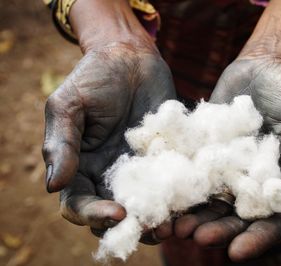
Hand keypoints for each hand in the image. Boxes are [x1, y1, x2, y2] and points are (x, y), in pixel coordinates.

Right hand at [42, 43, 175, 234]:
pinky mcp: (166, 159)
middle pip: (116, 213)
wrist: (131, 57)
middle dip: (131, 226)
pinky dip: (180, 197)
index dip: (94, 215)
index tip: (116, 213)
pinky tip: (192, 202)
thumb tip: (52, 185)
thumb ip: (60, 144)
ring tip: (174, 224)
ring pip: (146, 205)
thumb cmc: (94, 77)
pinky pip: (172, 183)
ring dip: (158, 219)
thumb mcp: (68, 105)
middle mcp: (109, 174)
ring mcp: (140, 169)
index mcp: (81, 167)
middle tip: (152, 229)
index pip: (80, 203)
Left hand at [172, 56, 280, 260]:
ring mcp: (229, 168)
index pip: (273, 219)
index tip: (236, 252)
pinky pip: (193, 173)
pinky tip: (164, 195)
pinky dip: (180, 187)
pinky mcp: (207, 152)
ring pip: (211, 200)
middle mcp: (254, 181)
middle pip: (237, 216)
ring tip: (174, 226)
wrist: (264, 64)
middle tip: (196, 237)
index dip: (257, 238)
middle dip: (218, 229)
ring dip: (194, 216)